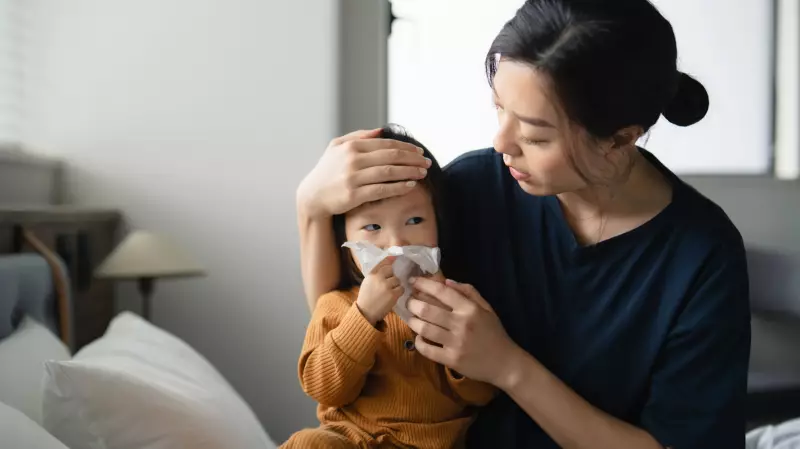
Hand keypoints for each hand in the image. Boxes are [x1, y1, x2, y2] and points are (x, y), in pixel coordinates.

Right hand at [297, 129, 430, 218]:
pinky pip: (382, 189)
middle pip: (391, 156)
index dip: (406, 147)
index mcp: (351, 146)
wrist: (312, 197)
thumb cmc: (326, 172)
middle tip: (427, 162)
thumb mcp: (336, 148)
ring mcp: (353, 177)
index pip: (386, 144)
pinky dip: (398, 187)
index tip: (420, 151)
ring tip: (423, 173)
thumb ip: (358, 137)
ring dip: (410, 172)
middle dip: (413, 159)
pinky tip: (410, 186)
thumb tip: (381, 130)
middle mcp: (353, 160)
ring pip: (389, 172)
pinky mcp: (354, 195)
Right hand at [356, 257, 402, 325]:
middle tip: (389, 284)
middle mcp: (379, 278)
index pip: (383, 262)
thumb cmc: (366, 297)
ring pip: (397, 280)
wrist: (365, 313)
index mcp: (371, 274)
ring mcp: (386, 286)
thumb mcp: (368, 282)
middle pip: (392, 270)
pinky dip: (399, 292)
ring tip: (390, 291)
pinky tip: (394, 296)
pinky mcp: (393, 294)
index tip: (395, 257)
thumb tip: (389, 263)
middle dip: (392, 276)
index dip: (390, 259)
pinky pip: (401, 288)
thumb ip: (376, 274)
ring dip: (396, 285)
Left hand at [406, 278, 521, 386]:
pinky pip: (427, 349)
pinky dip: (419, 342)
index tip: (412, 281)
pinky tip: (419, 337)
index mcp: (470, 309)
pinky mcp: (451, 360)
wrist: (505, 363)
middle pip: (427, 310)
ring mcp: (455, 343)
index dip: (424, 284)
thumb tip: (446, 281)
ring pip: (424, 329)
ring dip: (412, 322)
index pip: (442, 292)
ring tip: (410, 318)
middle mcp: (461, 324)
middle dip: (413, 303)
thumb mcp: (486, 308)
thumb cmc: (494, 333)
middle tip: (408, 302)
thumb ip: (468, 292)